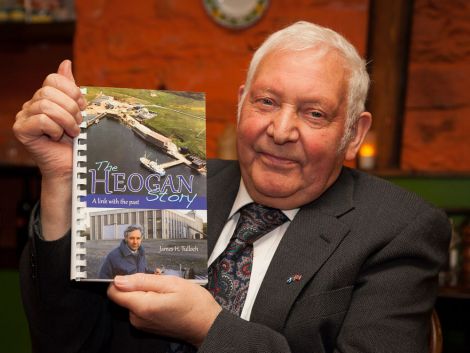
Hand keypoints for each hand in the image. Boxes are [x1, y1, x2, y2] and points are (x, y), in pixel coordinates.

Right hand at [13, 59, 85, 179]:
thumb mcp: (78, 111)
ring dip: (66, 120)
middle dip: (70, 108)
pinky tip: (58, 137)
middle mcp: (31, 104)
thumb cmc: (76, 141)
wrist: (71, 166)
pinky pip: (41, 120)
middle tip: (77, 123)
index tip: (82, 107)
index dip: (72, 92)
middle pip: (49, 91)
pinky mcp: (21, 130)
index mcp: (45, 97)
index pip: (53, 79)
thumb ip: (71, 89)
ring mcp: (23, 117)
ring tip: (71, 132)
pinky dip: (55, 129)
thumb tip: (66, 63)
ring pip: (46, 105)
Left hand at [108, 273, 221, 346]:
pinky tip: (166, 300)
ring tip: (167, 293)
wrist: (207, 325)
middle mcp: (138, 318)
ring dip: (146, 293)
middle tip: (161, 284)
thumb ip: (143, 281)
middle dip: (139, 285)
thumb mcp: (171, 283)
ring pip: (133, 301)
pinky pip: (141, 309)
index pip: (114, 291)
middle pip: (124, 295)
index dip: (123, 279)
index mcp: (143, 306)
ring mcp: (142, 324)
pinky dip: (151, 301)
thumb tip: (119, 280)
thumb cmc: (194, 304)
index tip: (138, 274)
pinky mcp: (147, 326)